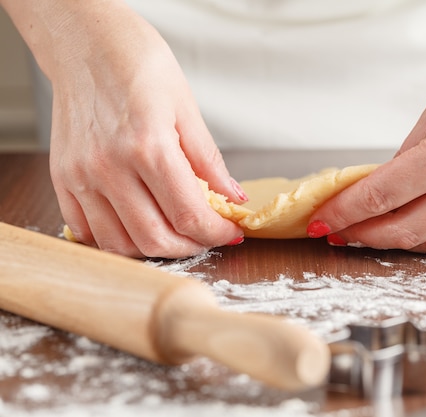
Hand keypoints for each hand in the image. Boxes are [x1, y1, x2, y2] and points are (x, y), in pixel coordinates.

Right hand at [38, 3, 244, 256]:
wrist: (87, 43)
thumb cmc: (138, 66)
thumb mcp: (186, 108)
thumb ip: (209, 161)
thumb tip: (233, 197)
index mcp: (148, 146)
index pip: (189, 215)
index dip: (217, 233)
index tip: (231, 232)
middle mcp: (110, 167)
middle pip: (155, 239)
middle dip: (192, 247)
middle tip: (208, 236)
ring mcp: (81, 176)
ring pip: (120, 244)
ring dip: (155, 248)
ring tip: (177, 233)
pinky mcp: (63, 179)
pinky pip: (87, 230)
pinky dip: (117, 239)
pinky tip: (138, 224)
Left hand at [308, 27, 425, 254]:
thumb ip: (404, 161)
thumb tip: (379, 193)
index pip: (379, 197)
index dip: (344, 213)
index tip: (324, 221)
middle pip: (404, 232)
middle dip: (365, 235)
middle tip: (345, 232)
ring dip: (401, 241)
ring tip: (380, 231)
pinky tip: (425, 225)